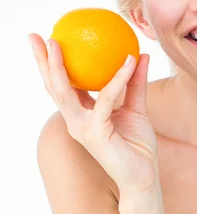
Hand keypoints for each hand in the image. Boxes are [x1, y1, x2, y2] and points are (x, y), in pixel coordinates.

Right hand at [30, 34, 159, 193]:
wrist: (143, 177)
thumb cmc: (138, 146)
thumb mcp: (136, 107)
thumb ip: (134, 82)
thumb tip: (140, 53)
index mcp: (82, 115)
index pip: (63, 85)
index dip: (52, 64)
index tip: (48, 39)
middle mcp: (76, 121)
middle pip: (54, 87)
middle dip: (42, 61)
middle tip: (36, 36)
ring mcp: (82, 128)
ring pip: (65, 92)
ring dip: (59, 66)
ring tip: (57, 43)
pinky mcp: (96, 134)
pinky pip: (106, 99)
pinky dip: (118, 78)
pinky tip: (129, 60)